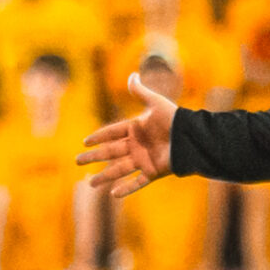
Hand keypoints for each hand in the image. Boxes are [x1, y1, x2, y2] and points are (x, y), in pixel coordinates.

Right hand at [77, 73, 176, 196]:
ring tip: (90, 184)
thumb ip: (141, 92)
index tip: (85, 142)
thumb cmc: (174, 119)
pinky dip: (126, 188)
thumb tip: (132, 75)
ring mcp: (143, 159)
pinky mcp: (153, 172)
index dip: (98, 136)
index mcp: (135, 129)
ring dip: (104, 176)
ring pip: (119, 169)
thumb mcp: (155, 103)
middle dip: (93, 157)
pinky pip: (137, 182)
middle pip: (110, 152)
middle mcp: (136, 145)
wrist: (190, 137)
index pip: (112, 132)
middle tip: (78, 161)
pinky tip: (113, 194)